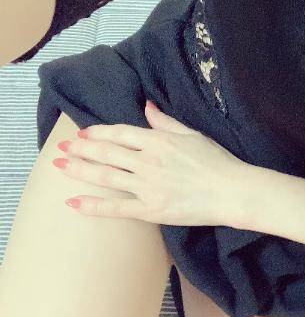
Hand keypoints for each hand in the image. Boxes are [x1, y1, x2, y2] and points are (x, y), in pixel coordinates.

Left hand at [51, 99, 249, 226]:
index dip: (98, 132)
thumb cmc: (218, 162)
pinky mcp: (150, 210)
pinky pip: (116, 208)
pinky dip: (93, 205)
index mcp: (159, 141)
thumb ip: (166, 122)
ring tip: (59, 166)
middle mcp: (148, 161)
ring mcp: (147, 186)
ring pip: (106, 176)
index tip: (83, 133)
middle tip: (61, 148)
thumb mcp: (193, 135)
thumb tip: (147, 106)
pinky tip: (73, 203)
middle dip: (81, 149)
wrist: (233, 192)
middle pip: (107, 153)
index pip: (120, 133)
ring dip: (79, 170)